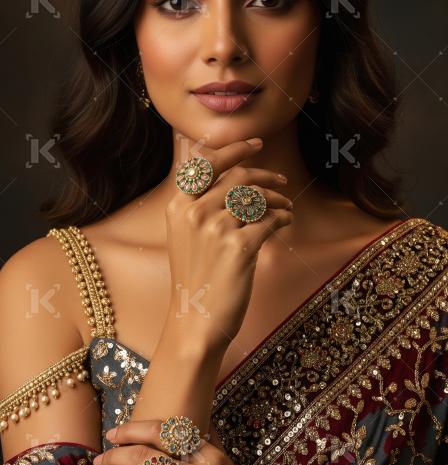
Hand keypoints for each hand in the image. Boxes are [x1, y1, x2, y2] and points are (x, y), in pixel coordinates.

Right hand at [166, 138, 292, 351]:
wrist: (195, 321)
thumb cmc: (195, 279)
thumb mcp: (185, 236)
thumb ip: (200, 204)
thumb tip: (229, 175)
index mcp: (178, 206)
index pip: (209, 163)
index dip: (235, 149)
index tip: (256, 143)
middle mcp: (195, 212)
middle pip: (239, 177)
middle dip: (266, 176)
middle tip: (282, 182)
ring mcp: (216, 229)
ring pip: (257, 198)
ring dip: (278, 199)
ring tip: (286, 208)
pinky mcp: (239, 247)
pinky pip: (270, 221)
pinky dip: (282, 219)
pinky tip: (285, 223)